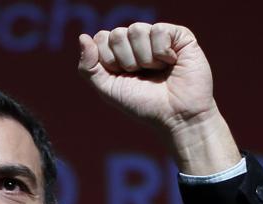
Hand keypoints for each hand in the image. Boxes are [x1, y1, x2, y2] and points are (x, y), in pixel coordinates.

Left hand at [78, 22, 238, 174]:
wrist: (176, 116)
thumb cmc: (143, 104)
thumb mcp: (108, 89)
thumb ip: (89, 66)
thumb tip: (82, 37)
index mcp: (120, 52)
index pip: (102, 38)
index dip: (109, 60)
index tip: (123, 76)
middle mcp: (138, 41)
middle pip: (117, 34)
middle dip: (126, 61)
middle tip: (142, 74)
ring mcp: (158, 36)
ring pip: (136, 29)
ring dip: (144, 58)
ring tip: (157, 70)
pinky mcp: (179, 35)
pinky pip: (158, 30)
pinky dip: (161, 52)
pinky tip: (171, 62)